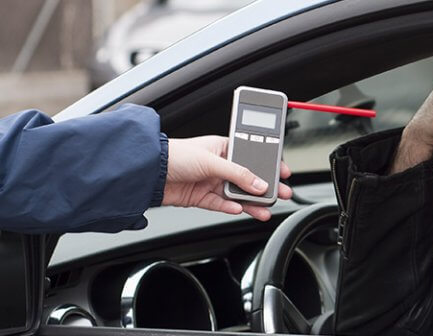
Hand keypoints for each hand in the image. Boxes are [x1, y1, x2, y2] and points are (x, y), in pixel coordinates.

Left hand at [162, 136, 292, 220]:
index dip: (269, 164)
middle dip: (266, 187)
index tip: (284, 172)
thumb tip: (259, 184)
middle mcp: (218, 165)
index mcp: (223, 148)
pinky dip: (230, 208)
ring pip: (237, 194)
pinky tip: (239, 209)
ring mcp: (210, 182)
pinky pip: (221, 204)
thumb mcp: (212, 161)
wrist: (147, 173)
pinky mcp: (201, 197)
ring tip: (265, 209)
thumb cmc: (174, 155)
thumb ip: (238, 174)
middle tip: (282, 193)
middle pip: (248, 178)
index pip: (253, 156)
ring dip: (251, 202)